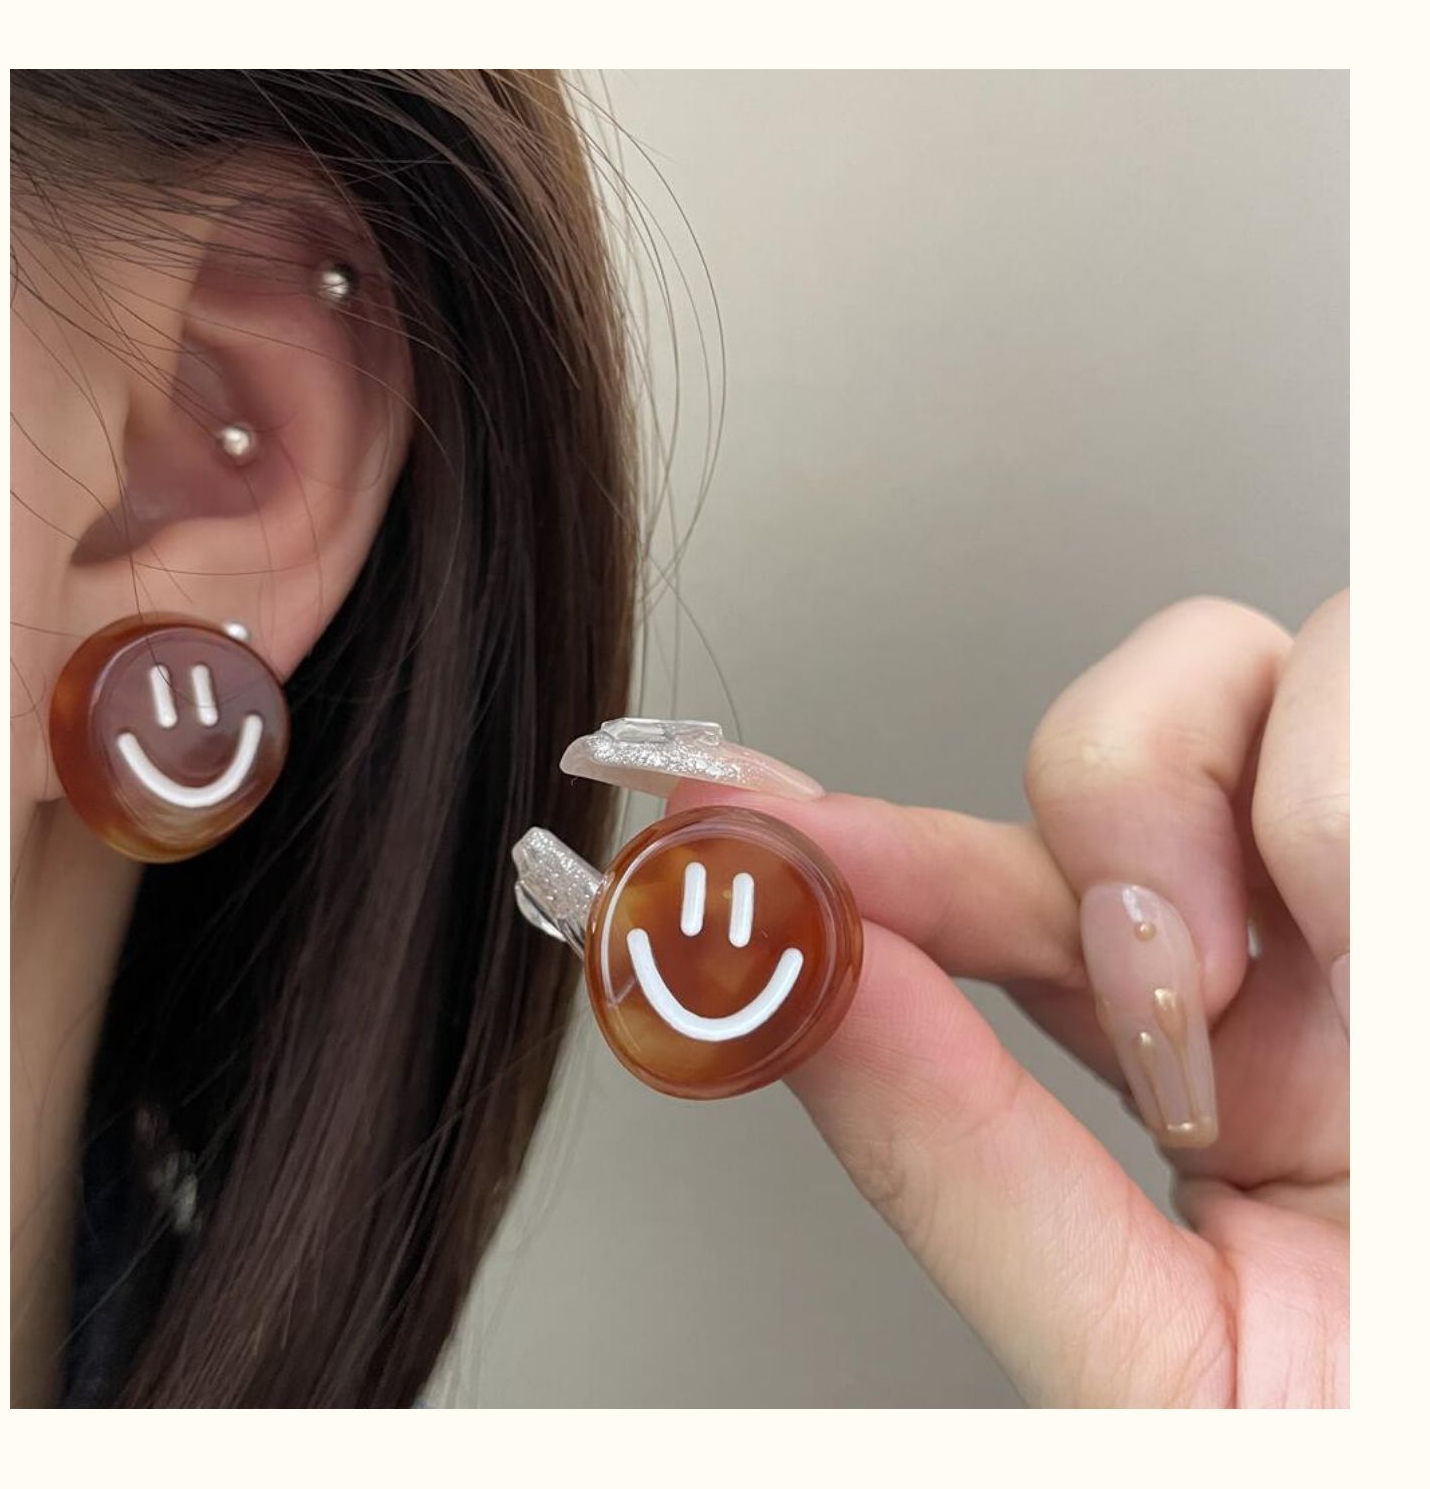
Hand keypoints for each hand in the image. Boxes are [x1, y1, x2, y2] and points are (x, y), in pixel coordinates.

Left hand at [671, 593, 1347, 1406]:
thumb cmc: (1376, 1433)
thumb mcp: (1162, 1364)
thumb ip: (965, 1166)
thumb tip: (794, 982)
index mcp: (1204, 1067)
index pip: (975, 893)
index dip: (840, 834)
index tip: (704, 803)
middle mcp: (1304, 952)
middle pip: (1127, 726)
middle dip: (1118, 802)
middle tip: (1174, 982)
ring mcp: (1390, 880)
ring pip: (1275, 656)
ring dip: (1272, 808)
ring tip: (1319, 976)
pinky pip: (1384, 669)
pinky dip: (1361, 807)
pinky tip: (1380, 940)